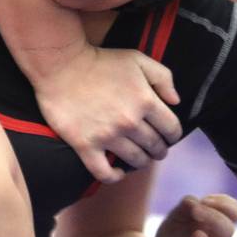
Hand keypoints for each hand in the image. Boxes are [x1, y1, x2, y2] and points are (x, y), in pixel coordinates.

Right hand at [33, 46, 181, 182]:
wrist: (60, 66)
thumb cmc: (99, 61)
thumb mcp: (137, 59)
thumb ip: (163, 77)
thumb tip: (176, 101)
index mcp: (145, 101)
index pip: (172, 129)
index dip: (173, 135)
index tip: (168, 136)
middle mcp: (130, 122)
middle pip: (155, 147)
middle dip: (159, 149)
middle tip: (154, 148)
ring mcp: (107, 136)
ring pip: (135, 160)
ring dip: (142, 161)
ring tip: (139, 158)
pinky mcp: (86, 145)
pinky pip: (105, 173)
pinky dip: (115, 176)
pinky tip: (118, 171)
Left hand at [148, 194, 236, 236]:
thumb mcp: (175, 220)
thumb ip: (184, 208)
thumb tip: (193, 201)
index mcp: (213, 227)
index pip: (234, 213)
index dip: (226, 205)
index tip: (206, 200)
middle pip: (227, 232)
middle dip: (214, 218)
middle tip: (196, 211)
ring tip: (196, 236)